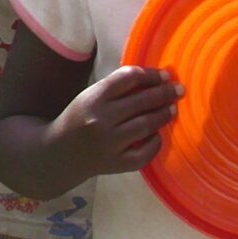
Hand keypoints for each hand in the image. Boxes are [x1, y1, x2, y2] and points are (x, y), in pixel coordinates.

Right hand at [54, 65, 180, 174]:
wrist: (58, 154)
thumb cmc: (78, 119)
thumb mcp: (90, 96)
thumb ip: (116, 87)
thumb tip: (153, 79)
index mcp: (94, 98)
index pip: (129, 78)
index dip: (151, 74)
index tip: (165, 75)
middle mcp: (101, 120)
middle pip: (141, 101)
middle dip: (164, 93)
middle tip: (179, 90)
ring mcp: (109, 144)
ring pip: (146, 125)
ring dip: (163, 115)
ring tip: (173, 109)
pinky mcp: (115, 164)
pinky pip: (144, 154)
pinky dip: (155, 143)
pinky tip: (158, 135)